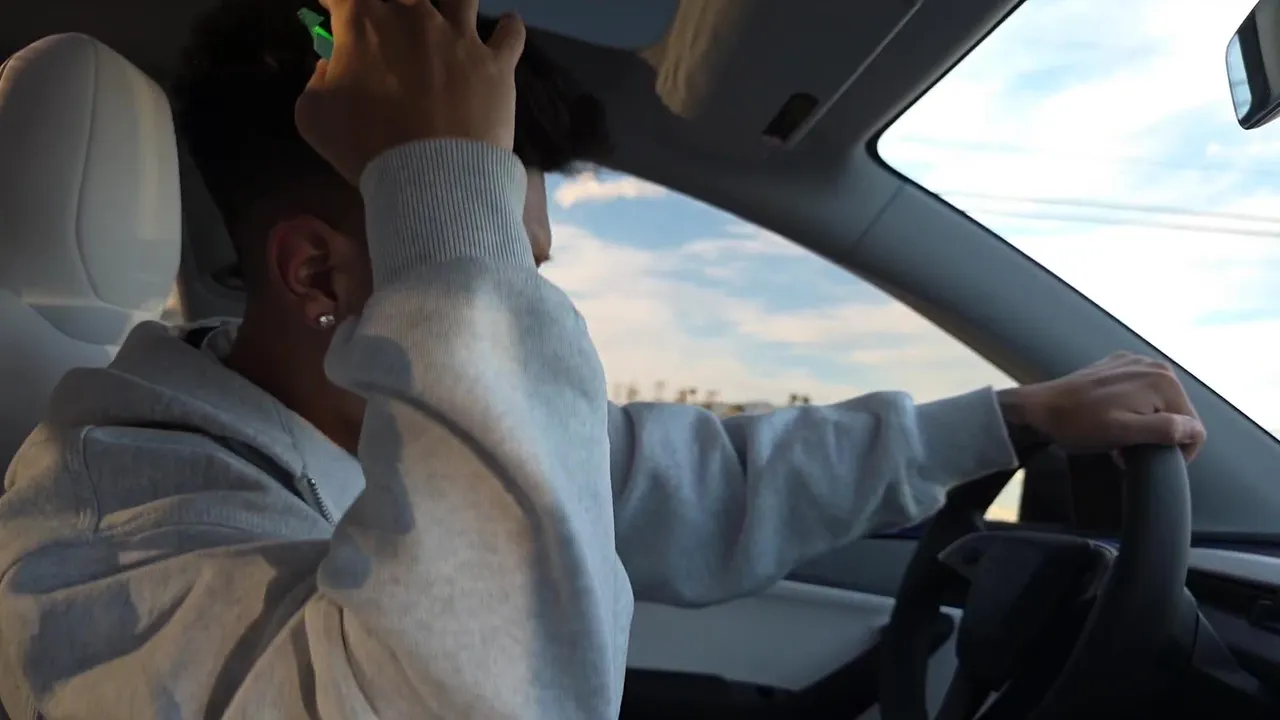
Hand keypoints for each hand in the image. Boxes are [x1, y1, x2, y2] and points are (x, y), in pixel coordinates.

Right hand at [294, 0, 526, 184]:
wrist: (432, 175)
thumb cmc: (365, 146)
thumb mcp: (314, 116)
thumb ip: (316, 80)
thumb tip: (331, 65)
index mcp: (366, 22)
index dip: (336, 0)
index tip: (334, 9)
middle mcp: (416, 16)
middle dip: (394, 1)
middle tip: (392, 17)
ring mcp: (461, 36)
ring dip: (454, 2)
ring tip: (452, 10)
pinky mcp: (496, 63)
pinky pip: (510, 34)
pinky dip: (509, 28)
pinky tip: (508, 26)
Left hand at [999, 352, 1206, 460]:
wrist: (1039, 409)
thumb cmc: (1078, 424)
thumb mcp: (1123, 433)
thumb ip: (1164, 429)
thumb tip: (1195, 430)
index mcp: (1163, 381)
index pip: (1194, 426)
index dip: (1177, 451)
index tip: (1149, 460)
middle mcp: (1155, 365)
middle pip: (1177, 413)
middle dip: (1159, 436)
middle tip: (1129, 450)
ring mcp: (1136, 362)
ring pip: (1159, 405)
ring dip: (1146, 424)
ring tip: (1119, 437)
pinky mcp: (1118, 365)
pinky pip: (1141, 393)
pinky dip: (1133, 409)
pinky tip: (1112, 419)